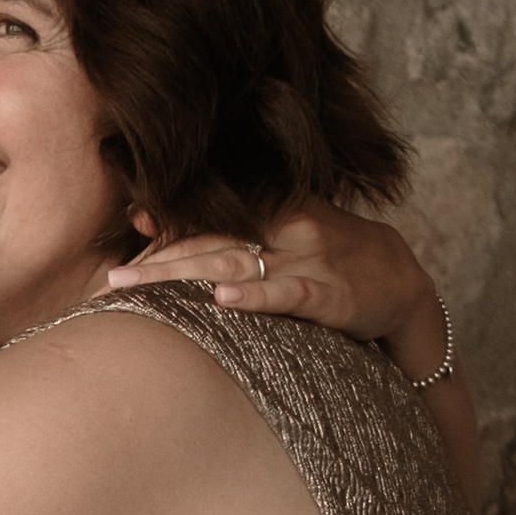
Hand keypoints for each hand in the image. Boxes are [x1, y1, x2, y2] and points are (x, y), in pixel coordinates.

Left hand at [109, 201, 442, 355]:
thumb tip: (152, 216)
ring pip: (236, 265)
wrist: (403, 283)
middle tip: (112, 281)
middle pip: (210, 244)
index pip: (209, 222)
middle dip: (158, 263)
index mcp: (272, 214)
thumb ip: (230, 228)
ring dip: (184, 277)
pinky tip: (223, 299)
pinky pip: (287, 295)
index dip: (166, 229)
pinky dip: (255, 296)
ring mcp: (307, 262)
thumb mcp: (285, 234)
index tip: (123, 238)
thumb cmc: (332, 261)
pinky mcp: (330, 295)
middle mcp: (284, 231)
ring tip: (141, 285)